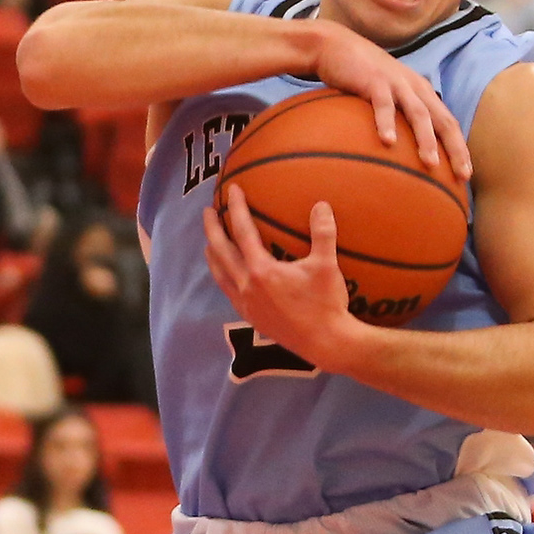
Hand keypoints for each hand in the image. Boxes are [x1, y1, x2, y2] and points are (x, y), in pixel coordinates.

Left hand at [204, 187, 358, 373]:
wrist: (326, 343)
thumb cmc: (326, 303)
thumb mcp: (326, 265)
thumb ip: (323, 232)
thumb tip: (320, 204)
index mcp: (261, 270)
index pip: (243, 232)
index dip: (237, 208)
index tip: (231, 191)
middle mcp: (247, 286)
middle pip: (221, 252)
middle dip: (212, 230)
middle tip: (207, 212)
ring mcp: (246, 304)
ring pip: (220, 275)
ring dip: (213, 256)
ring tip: (209, 244)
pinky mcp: (251, 317)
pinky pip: (229, 292)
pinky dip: (223, 278)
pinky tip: (227, 276)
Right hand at [307, 20, 470, 181]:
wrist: (337, 47)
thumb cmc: (361, 77)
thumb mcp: (386, 96)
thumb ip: (396, 117)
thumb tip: (400, 152)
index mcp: (422, 93)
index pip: (448, 123)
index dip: (459, 148)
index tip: (465, 175)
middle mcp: (416, 88)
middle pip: (443, 120)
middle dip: (455, 148)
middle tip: (462, 175)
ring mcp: (396, 83)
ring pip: (419, 114)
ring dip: (426, 140)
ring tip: (430, 164)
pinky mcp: (374, 81)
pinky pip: (383, 105)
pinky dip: (386, 123)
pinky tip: (388, 143)